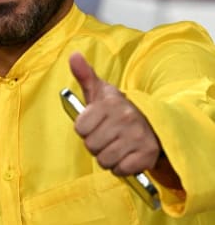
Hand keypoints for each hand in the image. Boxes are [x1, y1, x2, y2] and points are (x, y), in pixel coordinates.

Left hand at [69, 52, 160, 176]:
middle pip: (91, 146)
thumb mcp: (100, 90)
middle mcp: (125, 119)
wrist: (152, 121)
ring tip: (115, 145)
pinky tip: (126, 155)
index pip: (80, 129)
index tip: (95, 124)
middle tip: (106, 136)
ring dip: (107, 157)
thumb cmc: (117, 108)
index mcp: (110, 103)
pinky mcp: (147, 155)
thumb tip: (73, 55)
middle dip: (95, 144)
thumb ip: (84, 74)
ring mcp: (138, 137)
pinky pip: (122, 170)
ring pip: (105, 160)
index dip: (85, 129)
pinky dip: (121, 167)